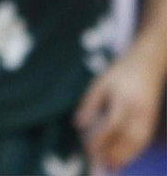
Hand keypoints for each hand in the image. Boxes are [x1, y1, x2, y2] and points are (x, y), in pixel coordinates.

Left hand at [76, 47, 166, 170]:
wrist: (148, 64)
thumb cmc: (120, 73)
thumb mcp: (100, 83)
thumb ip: (89, 103)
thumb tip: (78, 126)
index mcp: (124, 98)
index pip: (113, 123)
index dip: (101, 138)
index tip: (89, 150)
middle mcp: (139, 110)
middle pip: (128, 137)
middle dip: (115, 153)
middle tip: (100, 166)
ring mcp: (148, 117)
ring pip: (138, 142)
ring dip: (125, 157)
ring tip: (110, 168)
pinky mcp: (152, 121)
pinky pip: (143, 140)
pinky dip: (132, 152)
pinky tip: (122, 159)